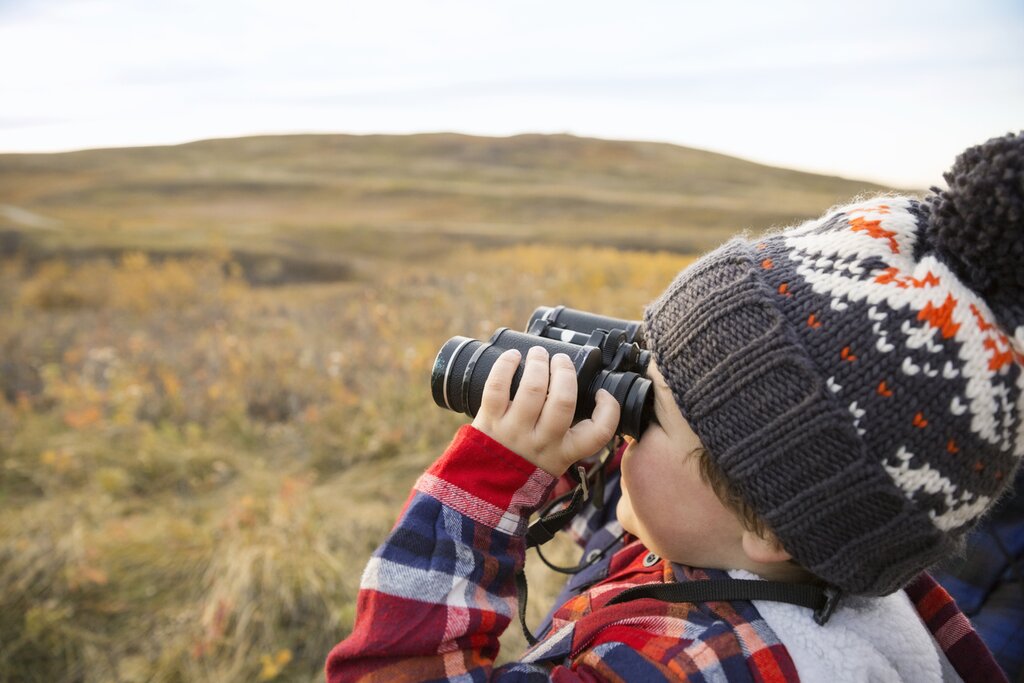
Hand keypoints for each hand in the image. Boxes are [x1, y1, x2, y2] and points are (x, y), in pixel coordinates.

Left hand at [471, 346, 619, 476]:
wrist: (488, 487)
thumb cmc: (526, 468)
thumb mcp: (558, 459)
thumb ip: (574, 437)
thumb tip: (591, 401)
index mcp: (565, 452)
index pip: (599, 432)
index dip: (608, 408)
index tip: (602, 394)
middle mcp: (542, 442)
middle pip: (563, 401)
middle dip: (565, 372)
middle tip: (562, 360)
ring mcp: (514, 431)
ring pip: (532, 389)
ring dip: (538, 363)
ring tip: (539, 353)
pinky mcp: (490, 420)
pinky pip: (497, 387)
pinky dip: (505, 366)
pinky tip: (512, 356)